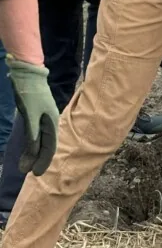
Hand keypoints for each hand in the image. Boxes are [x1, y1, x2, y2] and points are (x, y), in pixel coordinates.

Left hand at [7, 57, 58, 175]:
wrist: (27, 74)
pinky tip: (26, 150)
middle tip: (30, 173)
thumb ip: (32, 134)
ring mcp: (41, 119)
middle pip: (46, 145)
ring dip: (32, 153)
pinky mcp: (34, 116)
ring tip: (24, 165)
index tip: (36, 174)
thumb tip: (34, 153)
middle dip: (38, 160)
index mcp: (52, 122)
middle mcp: (49, 123)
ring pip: (39, 141)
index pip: (50, 147)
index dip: (44, 161)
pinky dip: (30, 144)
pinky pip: (33, 135)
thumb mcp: (30, 115)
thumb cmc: (30, 93)